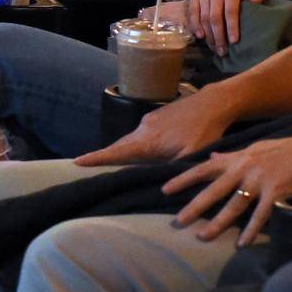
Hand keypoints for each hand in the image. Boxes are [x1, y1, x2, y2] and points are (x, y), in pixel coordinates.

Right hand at [76, 86, 238, 167]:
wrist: (214, 102)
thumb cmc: (205, 131)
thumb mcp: (191, 156)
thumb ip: (174, 171)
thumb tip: (160, 189)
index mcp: (148, 141)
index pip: (116, 151)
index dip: (96, 158)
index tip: (77, 162)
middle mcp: (143, 129)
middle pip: (119, 146)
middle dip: (104, 157)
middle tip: (88, 168)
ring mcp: (149, 121)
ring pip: (130, 140)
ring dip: (122, 152)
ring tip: (113, 167)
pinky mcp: (157, 117)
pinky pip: (140, 134)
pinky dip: (135, 145)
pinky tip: (141, 153)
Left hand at [162, 132, 291, 245]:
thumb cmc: (285, 150)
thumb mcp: (255, 149)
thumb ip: (232, 157)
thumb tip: (211, 158)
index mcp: (237, 158)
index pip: (204, 168)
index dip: (183, 179)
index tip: (164, 190)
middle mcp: (244, 168)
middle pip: (213, 190)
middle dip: (194, 207)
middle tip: (177, 222)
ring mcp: (259, 181)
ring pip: (233, 206)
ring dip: (217, 223)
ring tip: (202, 237)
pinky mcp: (275, 192)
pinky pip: (260, 215)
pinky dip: (250, 231)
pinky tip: (241, 244)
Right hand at [183, 0, 265, 56]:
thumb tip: (256, 3)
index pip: (230, 11)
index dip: (232, 27)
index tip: (234, 41)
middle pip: (215, 17)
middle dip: (219, 36)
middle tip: (223, 51)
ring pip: (204, 18)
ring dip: (209, 36)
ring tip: (215, 48)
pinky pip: (193, 13)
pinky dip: (196, 26)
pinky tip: (201, 37)